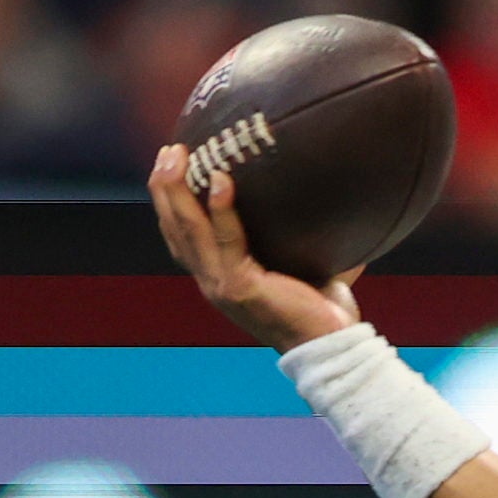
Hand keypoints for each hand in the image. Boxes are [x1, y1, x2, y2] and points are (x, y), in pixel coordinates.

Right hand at [148, 146, 359, 351]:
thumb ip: (287, 234)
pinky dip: (220, 210)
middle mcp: (212, 282)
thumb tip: (308, 192)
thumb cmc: (320, 307)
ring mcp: (222, 286)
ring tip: (178, 157)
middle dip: (166, 188)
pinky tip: (220, 180)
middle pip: (175, 229)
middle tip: (168, 151)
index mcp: (218, 277)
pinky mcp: (240, 288)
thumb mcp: (294, 264)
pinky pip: (226, 241)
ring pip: (189, 231)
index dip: (169, 201)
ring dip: (178, 191)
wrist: (331, 345)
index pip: (181, 236)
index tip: (169, 165)